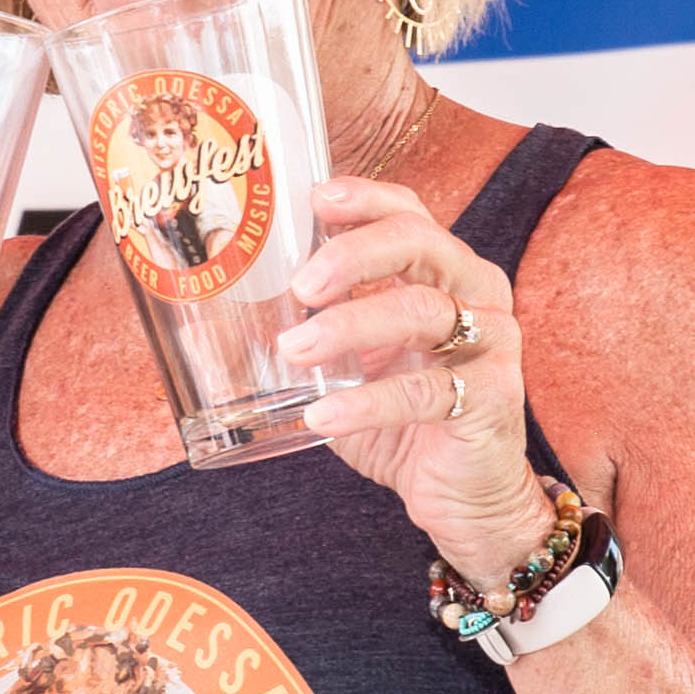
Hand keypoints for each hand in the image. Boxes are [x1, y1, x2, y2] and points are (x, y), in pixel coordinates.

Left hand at [282, 178, 556, 588]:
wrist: (461, 495)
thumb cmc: (401, 420)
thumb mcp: (349, 367)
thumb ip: (303, 335)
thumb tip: (203, 328)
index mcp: (443, 272)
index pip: (408, 213)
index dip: (365, 197)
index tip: (314, 199)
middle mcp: (475, 294)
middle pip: (421, 242)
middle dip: (355, 254)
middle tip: (301, 285)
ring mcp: (490, 343)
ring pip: (424, 309)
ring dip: (350, 326)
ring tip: (295, 351)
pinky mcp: (490, 398)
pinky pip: (426, 390)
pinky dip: (368, 403)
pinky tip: (323, 416)